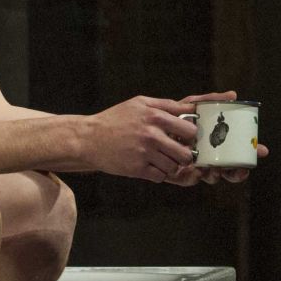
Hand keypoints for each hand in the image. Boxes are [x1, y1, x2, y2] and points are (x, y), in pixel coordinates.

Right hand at [81, 96, 199, 181]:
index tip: (185, 138)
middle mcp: (152, 135)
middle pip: (186, 154)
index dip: (190, 136)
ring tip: (161, 159)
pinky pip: (160, 177)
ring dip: (170, 165)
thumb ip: (166, 105)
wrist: (89, 138)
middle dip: (184, 155)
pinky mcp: (137, 169)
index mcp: (155, 117)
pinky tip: (151, 166)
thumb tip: (190, 108)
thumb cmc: (116, 119)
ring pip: (174, 167)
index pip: (190, 130)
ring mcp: (145, 154)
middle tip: (176, 153)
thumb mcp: (140, 103)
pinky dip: (158, 174)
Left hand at [162, 90, 265, 185]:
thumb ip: (210, 99)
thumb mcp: (190, 104)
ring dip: (216, 175)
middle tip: (239, 169)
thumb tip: (233, 95)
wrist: (141, 126)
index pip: (237, 151)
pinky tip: (195, 171)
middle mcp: (207, 156)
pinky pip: (190, 180)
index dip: (250, 154)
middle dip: (237, 172)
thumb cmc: (170, 115)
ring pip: (211, 177)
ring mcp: (193, 166)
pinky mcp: (178, 174)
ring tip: (215, 169)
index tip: (260, 152)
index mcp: (214, 142)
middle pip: (229, 170)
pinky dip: (193, 177)